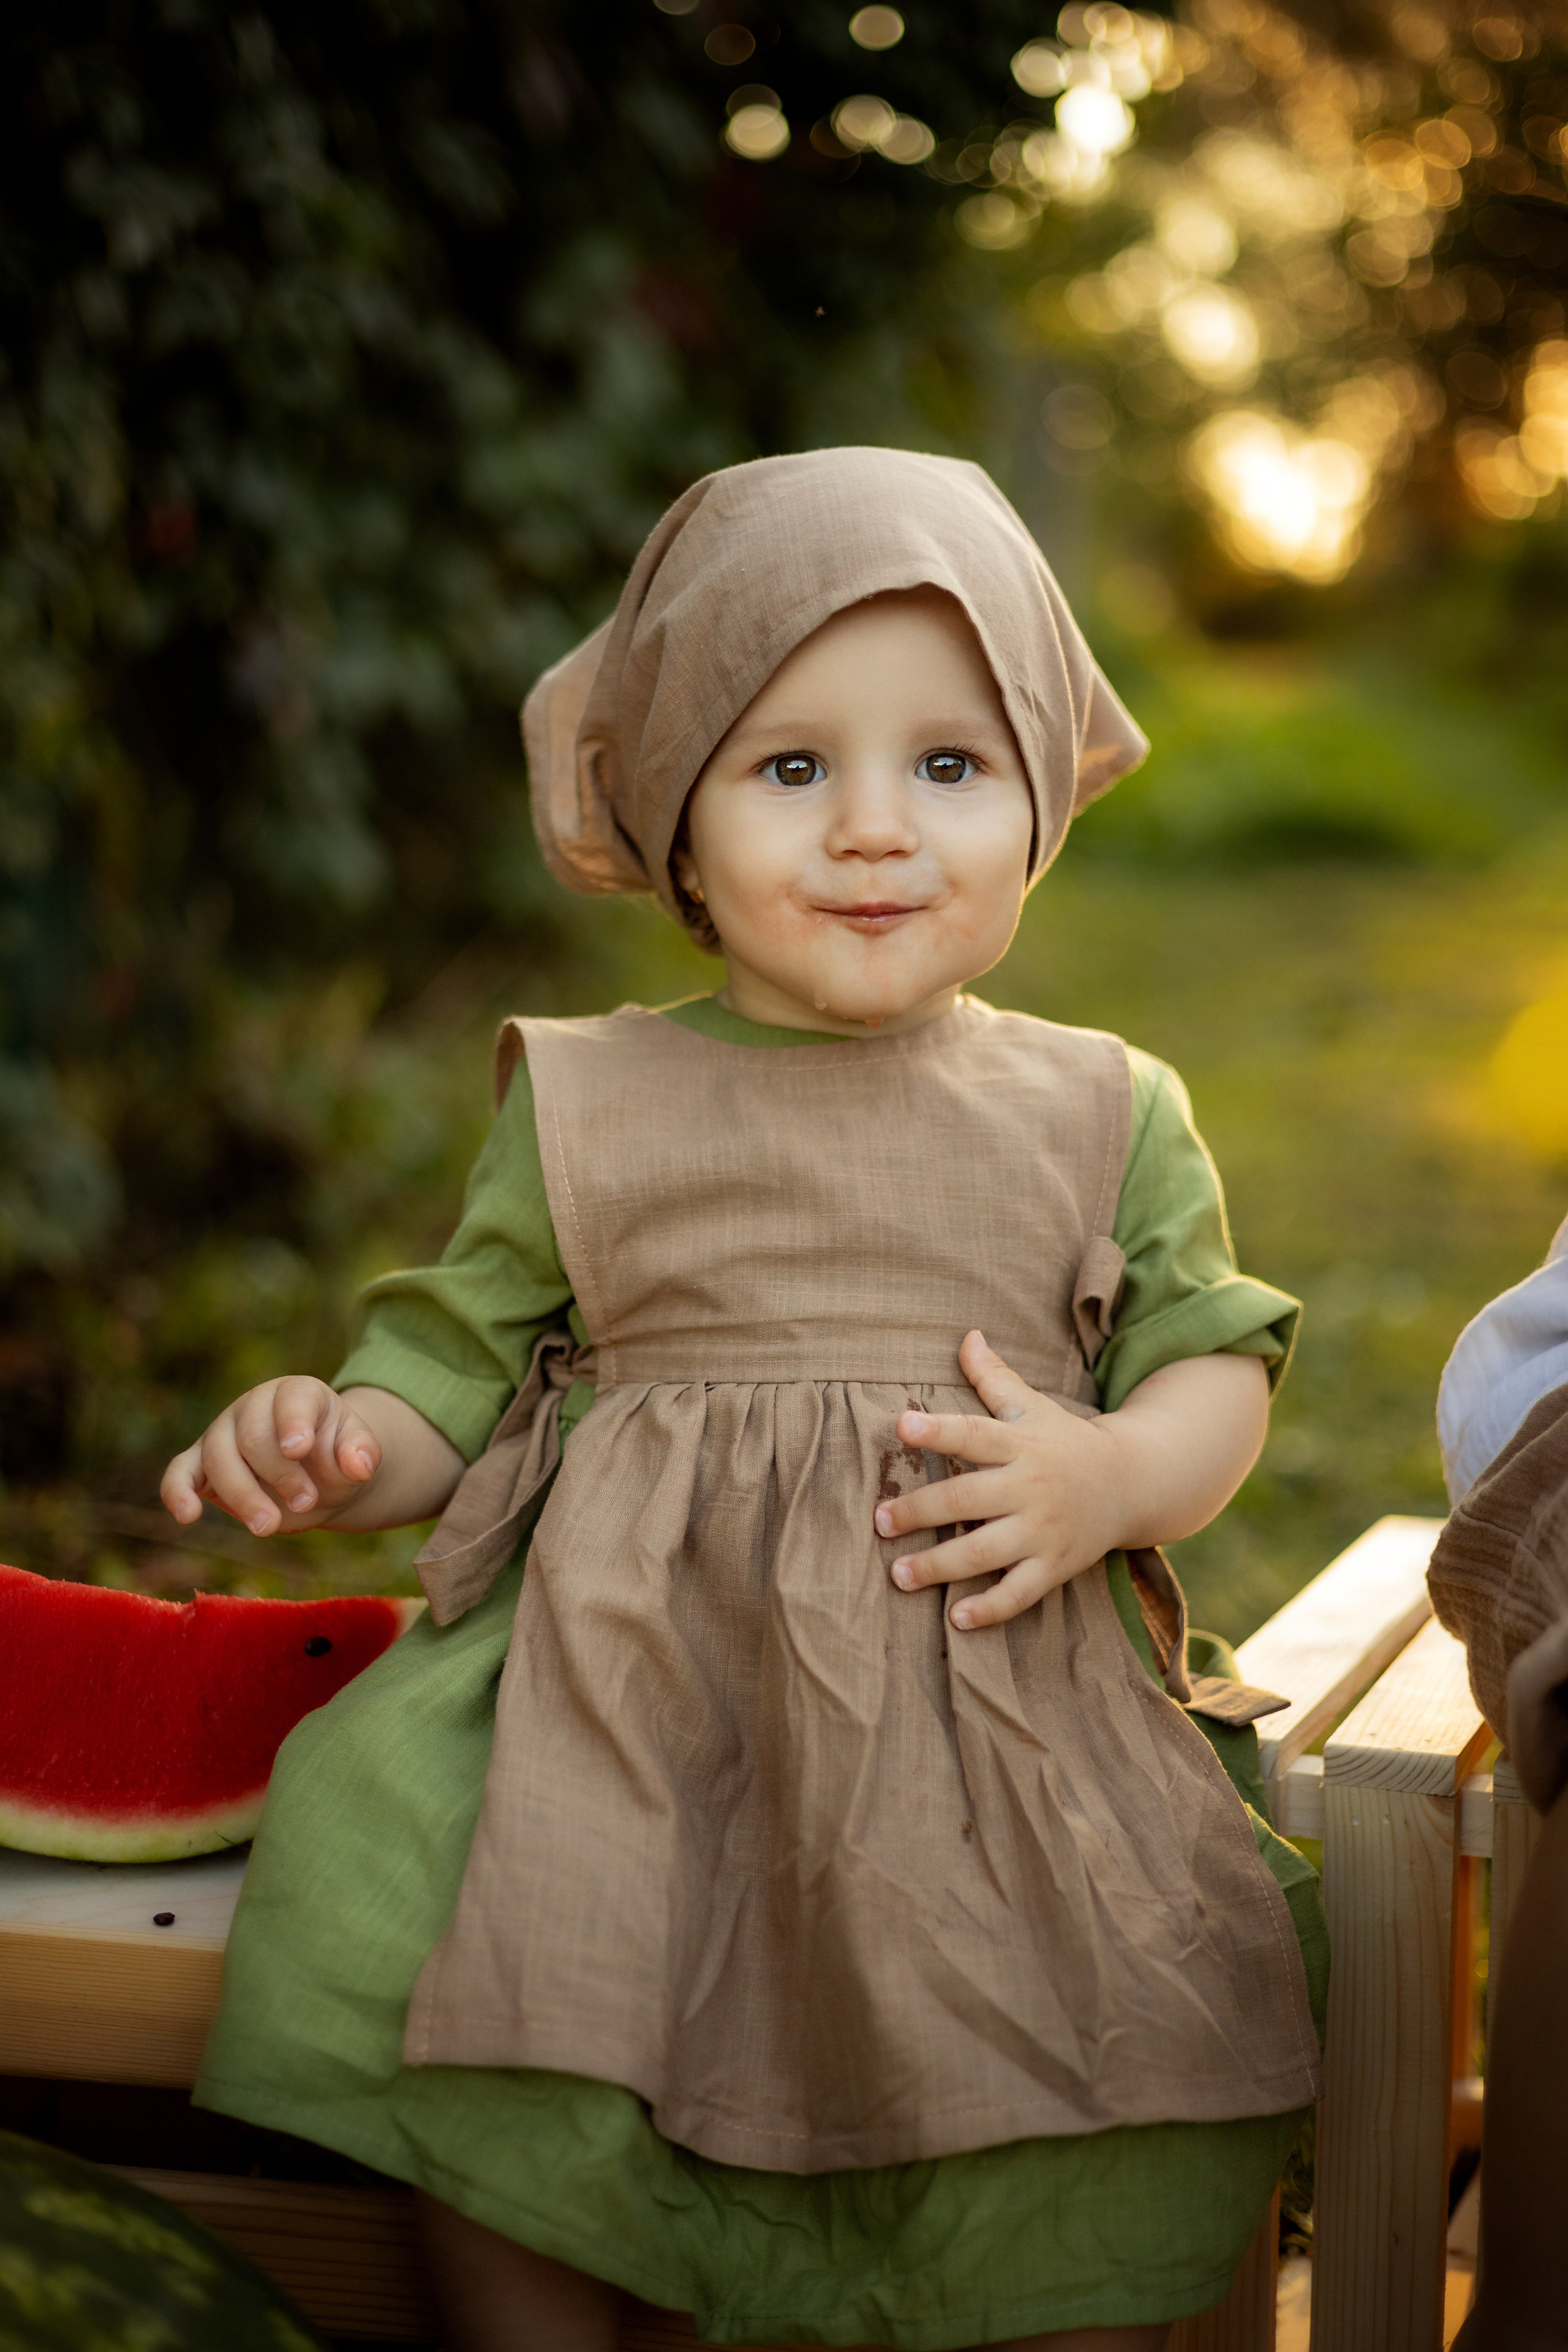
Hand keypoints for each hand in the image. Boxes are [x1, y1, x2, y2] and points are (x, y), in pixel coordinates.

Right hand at [161, 1377, 382, 1535]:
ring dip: (241, 1495)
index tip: (299, 1450)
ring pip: (216, 1456)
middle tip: (305, 1502)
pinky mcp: (202, 1464)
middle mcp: (255, 1406)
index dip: (293, 1423)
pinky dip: (177, 1492)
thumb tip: (359, 1464)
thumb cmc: (338, 1458)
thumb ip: (362, 1453)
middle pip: (252, 1435)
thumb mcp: (358, 1454)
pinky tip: (187, 1516)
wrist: (319, 1479)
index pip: (292, 1398)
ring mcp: (224, 1432)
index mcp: (298, 1393)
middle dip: (278, 1474)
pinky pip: (180, 1472)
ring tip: (269, 1527)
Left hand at [872, 1331, 1269, 1631]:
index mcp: (1020, 1444)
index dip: (938, 1429)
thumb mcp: (1033, 1407)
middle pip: (968, 1498)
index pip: (973, 1433)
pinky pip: (1021, 1593)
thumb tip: (967, 1335)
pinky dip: (991, 1609)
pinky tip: (956, 1618)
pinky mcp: (1056, 1565)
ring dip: (939, 1566)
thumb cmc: (1065, 1441)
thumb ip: (995, 1378)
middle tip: (880, 1521)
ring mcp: (1044, 1530)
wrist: (1132, 1482)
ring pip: (986, 1552)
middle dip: (920, 1511)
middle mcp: (1030, 1487)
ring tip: (897, 1575)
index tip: (902, 1425)